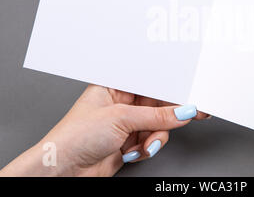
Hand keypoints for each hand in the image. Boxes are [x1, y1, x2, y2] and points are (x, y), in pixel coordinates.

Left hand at [0, 85, 206, 175]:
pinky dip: (147, 146)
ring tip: (145, 143)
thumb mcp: (121, 118)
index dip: (171, 88)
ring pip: (157, 124)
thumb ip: (156, 115)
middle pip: (156, 104)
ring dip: (155, 135)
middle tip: (190, 114)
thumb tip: (181, 111)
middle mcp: (121, 103)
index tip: (190, 93)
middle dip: (169, 114)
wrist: (63, 170)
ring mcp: (125, 123)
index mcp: (114, 86)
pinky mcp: (128, 142)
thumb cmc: (75, 136)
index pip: (150, 83)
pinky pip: (150, 140)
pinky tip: (135, 150)